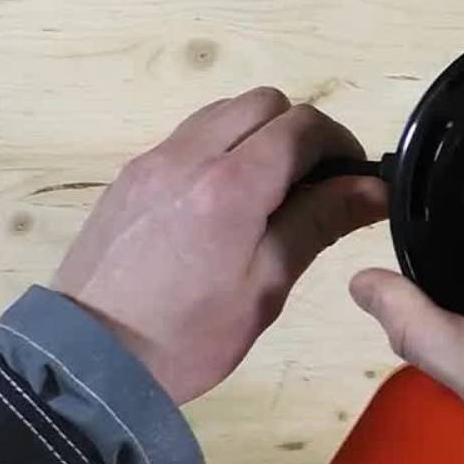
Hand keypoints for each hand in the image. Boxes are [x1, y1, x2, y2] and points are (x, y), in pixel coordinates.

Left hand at [52, 87, 386, 403]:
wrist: (90, 360)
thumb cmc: (190, 335)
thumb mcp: (267, 285)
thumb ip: (320, 222)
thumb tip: (373, 188)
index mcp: (231, 184)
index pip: (303, 126)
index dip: (341, 144)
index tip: (355, 181)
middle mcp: (189, 154)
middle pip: (265, 104)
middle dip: (301, 133)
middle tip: (316, 186)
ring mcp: (153, 160)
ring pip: (224, 112)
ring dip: (260, 136)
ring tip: (272, 194)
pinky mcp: (131, 176)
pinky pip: (190, 137)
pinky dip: (222, 150)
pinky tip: (226, 204)